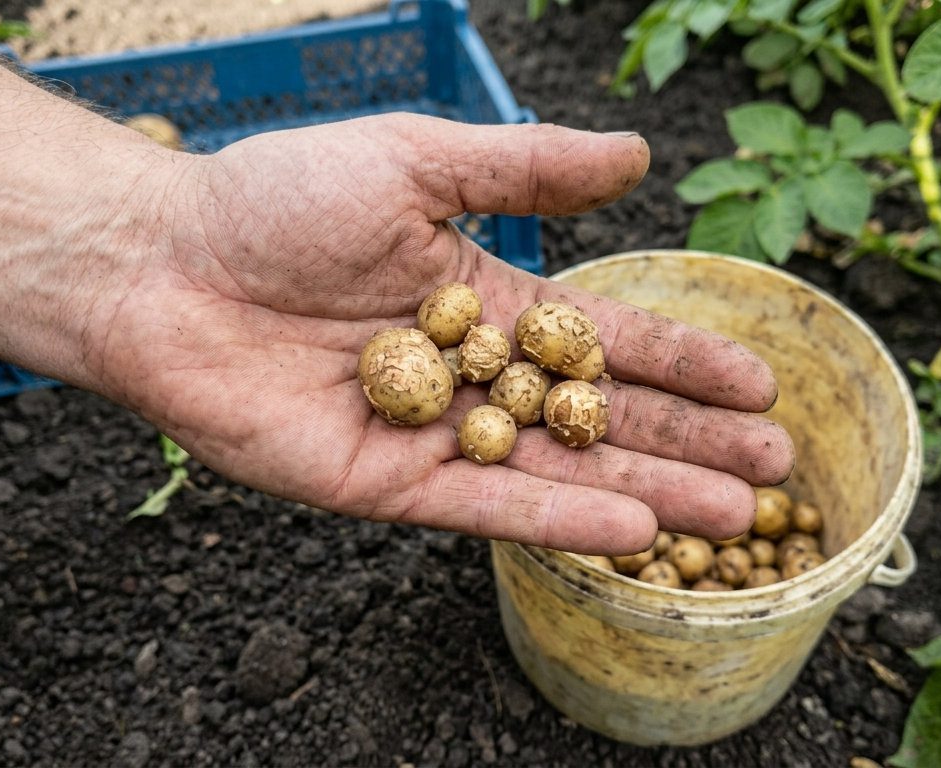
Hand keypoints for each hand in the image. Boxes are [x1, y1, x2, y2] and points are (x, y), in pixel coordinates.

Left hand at [85, 114, 794, 554]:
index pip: (605, 337)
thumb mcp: (416, 162)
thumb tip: (638, 154)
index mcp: (483, 298)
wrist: (164, 268)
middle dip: (688, 442)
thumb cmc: (278, 200)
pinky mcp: (386, 485)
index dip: (682, 360)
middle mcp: (471, 374)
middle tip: (775, 469)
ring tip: (735, 516)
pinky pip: (487, 505)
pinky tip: (634, 533)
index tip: (759, 381)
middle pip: (599, 416)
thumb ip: (524, 169)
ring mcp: (433, 434)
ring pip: (559, 470)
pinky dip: (558, 518)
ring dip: (649, 493)